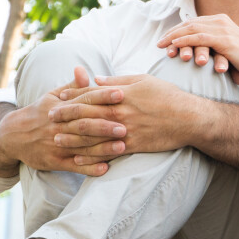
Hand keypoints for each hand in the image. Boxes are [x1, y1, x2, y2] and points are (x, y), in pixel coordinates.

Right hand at [0, 68, 126, 176]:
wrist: (12, 136)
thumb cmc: (39, 113)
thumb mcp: (52, 97)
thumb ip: (72, 87)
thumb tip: (83, 69)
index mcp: (61, 107)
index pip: (84, 100)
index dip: (102, 96)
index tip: (121, 93)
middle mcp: (59, 125)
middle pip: (84, 124)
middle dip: (105, 125)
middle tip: (126, 125)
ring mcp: (56, 144)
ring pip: (81, 146)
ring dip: (102, 147)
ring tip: (122, 146)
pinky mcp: (54, 161)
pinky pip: (73, 166)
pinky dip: (88, 168)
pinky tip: (104, 169)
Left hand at [50, 74, 197, 155]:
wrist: (189, 118)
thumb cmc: (168, 96)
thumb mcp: (143, 80)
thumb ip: (117, 80)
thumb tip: (97, 79)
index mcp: (120, 94)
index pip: (90, 94)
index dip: (72, 96)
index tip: (58, 98)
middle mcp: (119, 112)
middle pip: (85, 115)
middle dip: (65, 117)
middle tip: (49, 119)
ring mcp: (125, 131)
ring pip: (92, 135)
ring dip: (72, 137)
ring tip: (57, 139)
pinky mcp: (132, 146)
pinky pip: (106, 153)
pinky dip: (91, 157)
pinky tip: (78, 159)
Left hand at [157, 15, 238, 85]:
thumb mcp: (228, 49)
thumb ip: (215, 46)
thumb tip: (199, 53)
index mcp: (221, 21)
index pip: (194, 23)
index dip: (177, 31)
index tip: (165, 41)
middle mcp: (221, 21)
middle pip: (189, 23)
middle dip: (172, 33)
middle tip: (159, 43)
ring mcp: (223, 29)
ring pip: (191, 29)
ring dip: (174, 37)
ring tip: (162, 46)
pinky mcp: (225, 40)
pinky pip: (199, 38)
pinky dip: (185, 41)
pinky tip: (175, 47)